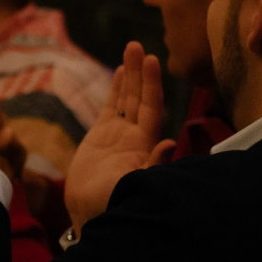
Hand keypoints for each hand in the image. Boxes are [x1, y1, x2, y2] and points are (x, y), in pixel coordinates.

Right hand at [64, 41, 175, 231]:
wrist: (90, 216)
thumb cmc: (114, 204)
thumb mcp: (136, 184)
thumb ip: (153, 164)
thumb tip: (170, 143)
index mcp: (144, 144)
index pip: (151, 107)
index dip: (152, 84)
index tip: (152, 60)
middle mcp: (135, 136)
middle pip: (140, 96)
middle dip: (141, 72)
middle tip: (138, 45)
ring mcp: (118, 134)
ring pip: (126, 98)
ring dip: (130, 74)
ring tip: (131, 48)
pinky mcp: (100, 137)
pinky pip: (110, 107)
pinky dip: (116, 89)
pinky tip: (120, 71)